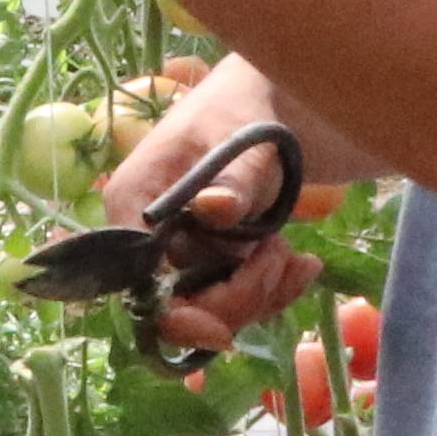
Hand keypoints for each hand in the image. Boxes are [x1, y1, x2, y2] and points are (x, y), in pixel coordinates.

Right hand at [101, 66, 332, 356]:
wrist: (270, 103)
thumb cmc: (244, 107)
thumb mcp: (243, 135)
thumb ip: (235, 176)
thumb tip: (214, 210)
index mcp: (133, 201)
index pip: (138, 282)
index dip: (177, 316)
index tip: (224, 332)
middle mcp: (146, 236)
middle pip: (179, 305)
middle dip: (237, 295)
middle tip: (280, 252)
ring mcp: (179, 253)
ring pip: (215, 308)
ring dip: (263, 289)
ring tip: (292, 250)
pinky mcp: (212, 262)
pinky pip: (239, 299)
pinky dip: (276, 289)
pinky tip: (303, 266)